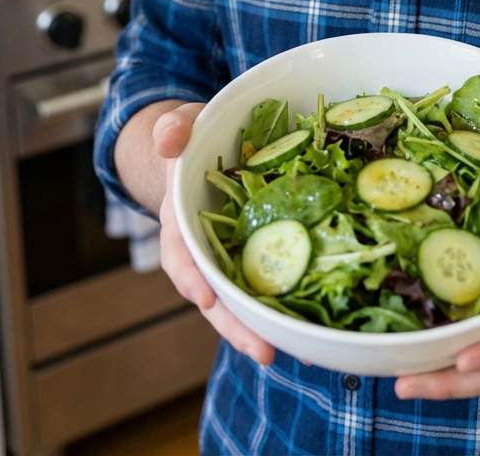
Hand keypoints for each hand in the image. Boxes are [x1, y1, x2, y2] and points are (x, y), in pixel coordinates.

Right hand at [154, 102, 274, 363]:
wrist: (200, 148)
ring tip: (290, 351)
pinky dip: (283, 302)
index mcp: (179, 220)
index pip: (179, 254)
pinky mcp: (256, 251)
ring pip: (241, 297)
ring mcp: (229, 253)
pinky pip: (267, 278)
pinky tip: (310, 322)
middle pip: (213, 293)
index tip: (205, 297)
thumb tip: (170, 141)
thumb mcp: (178, 127)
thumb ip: (172, 130)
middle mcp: (202, 247)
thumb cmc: (189, 139)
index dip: (191, 276)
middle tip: (262, 350)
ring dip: (261, 326)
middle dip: (234, 324)